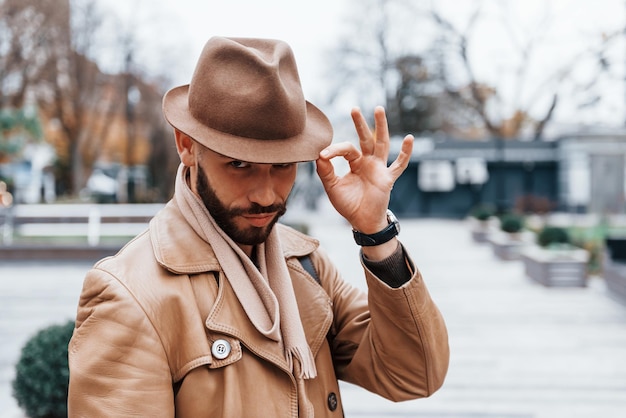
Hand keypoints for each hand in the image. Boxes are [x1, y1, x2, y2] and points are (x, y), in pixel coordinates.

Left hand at [315, 106, 413, 234]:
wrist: (362, 222)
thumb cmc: (348, 204)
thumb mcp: (332, 187)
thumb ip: (325, 171)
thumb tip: (319, 155)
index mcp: (355, 163)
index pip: (346, 149)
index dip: (334, 150)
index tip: (323, 155)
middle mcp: (368, 162)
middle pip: (365, 138)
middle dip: (360, 123)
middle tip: (354, 108)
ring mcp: (379, 169)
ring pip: (382, 144)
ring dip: (381, 127)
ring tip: (379, 109)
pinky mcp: (388, 178)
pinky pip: (399, 165)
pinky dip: (405, 153)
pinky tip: (410, 139)